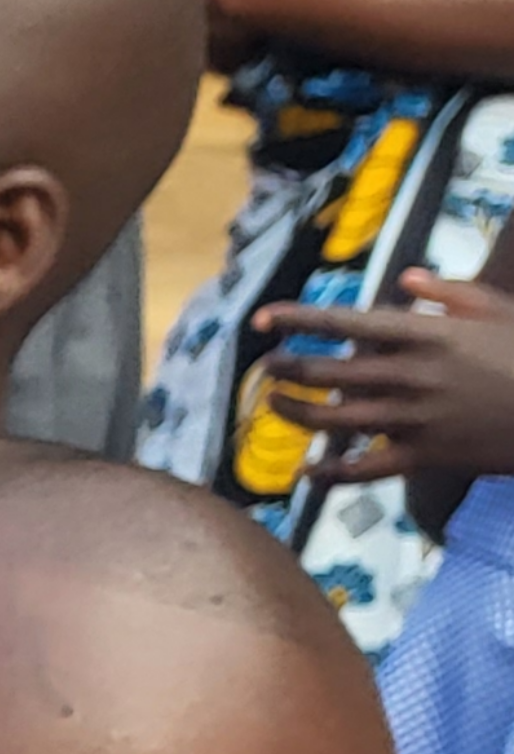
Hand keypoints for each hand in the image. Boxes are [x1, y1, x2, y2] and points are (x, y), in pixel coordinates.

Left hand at [262, 272, 513, 485]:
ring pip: (334, 421)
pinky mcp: (422, 456)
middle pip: (329, 372)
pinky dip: (330, 474)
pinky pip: (363, 470)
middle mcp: (412, 375)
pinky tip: (307, 471)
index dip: (298, 320)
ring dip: (296, 414)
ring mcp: (414, 418)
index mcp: (427, 334)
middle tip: (265, 366)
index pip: (346, 323)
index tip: (262, 320)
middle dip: (287, 368)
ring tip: (274, 405)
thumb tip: (403, 279)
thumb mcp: (497, 309)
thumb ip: (447, 292)